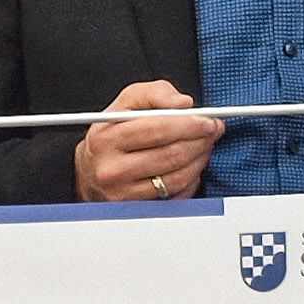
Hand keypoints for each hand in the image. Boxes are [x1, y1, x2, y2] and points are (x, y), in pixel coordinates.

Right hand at [76, 81, 221, 201]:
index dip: (189, 124)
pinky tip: (191, 166)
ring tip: (204, 146)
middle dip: (200, 141)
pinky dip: (190, 180)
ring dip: (199, 160)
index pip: (156, 128)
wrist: (90, 171)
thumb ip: (154, 93)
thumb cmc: (111, 135)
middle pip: (170, 154)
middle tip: (213, 131)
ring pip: (176, 177)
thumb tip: (183, 103)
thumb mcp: (125, 104)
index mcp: (107, 138)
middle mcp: (112, 169)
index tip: (208, 120)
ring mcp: (124, 193)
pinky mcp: (137, 210)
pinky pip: (175, 195)